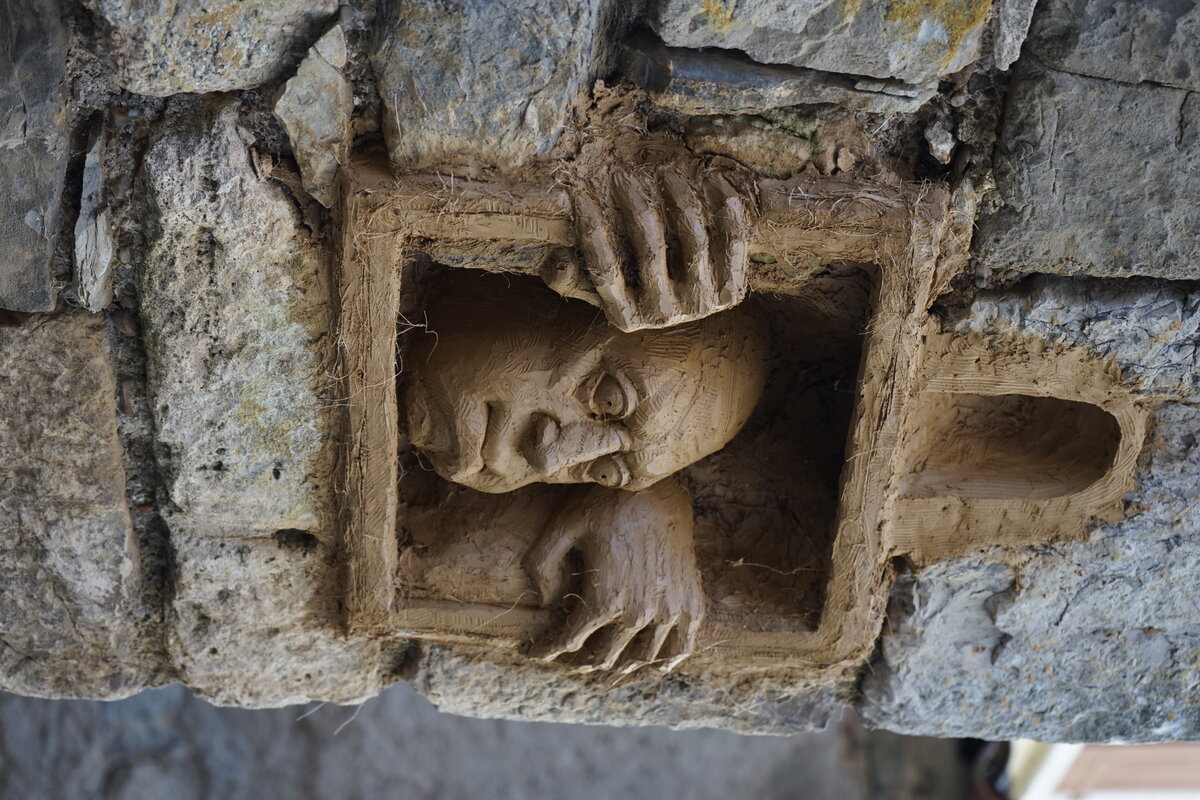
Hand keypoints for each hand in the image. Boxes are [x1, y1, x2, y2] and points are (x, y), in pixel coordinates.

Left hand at [522, 478, 704, 673]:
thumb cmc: (605, 504)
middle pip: (603, 656)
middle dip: (579, 660)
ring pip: (641, 659)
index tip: (533, 651)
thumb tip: (545, 602)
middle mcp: (638, 613)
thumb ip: (541, 565)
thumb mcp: (561, 526)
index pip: (568, 642)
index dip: (546, 649)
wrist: (658, 487)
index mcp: (604, 600)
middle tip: (566, 655)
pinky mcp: (691, 602)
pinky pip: (682, 647)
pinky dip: (665, 662)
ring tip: (602, 663)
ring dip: (619, 666)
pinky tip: (649, 663)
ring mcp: (669, 611)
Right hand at [542, 163, 753, 332]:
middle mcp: (664, 316)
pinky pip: (734, 240)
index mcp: (626, 318)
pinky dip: (725, 206)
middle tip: (622, 172)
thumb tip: (554, 261)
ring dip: (678, 196)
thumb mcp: (596, 291)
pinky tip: (711, 178)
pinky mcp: (731, 292)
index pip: (604, 268)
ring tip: (665, 169)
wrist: (692, 310)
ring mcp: (702, 305)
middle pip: (649, 247)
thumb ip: (572, 277)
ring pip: (693, 238)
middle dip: (633, 202)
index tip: (580, 191)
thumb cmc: (635, 290)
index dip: (590, 226)